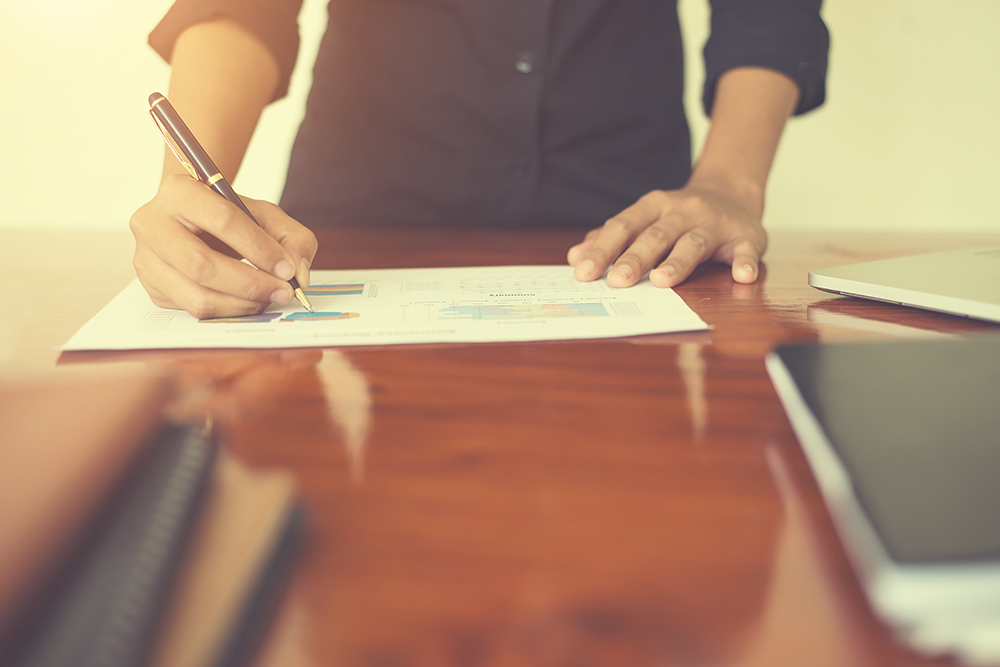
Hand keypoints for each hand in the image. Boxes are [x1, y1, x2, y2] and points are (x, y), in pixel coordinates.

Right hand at [130, 174, 317, 318]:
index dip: (259, 248)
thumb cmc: (230, 216)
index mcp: (179, 191)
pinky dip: (229, 311)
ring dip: (243, 304)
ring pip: (197, 295)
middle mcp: (152, 223)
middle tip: (284, 291)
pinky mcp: (152, 287)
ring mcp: (146, 259)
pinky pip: (193, 310)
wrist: (193, 221)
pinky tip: (248, 302)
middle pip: (203, 265)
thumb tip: (298, 274)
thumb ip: (292, 237)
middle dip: (251, 284)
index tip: (288, 269)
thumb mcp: (264, 215)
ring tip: (270, 298)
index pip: (223, 220)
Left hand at [567, 182, 766, 287]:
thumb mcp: (644, 219)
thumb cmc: (678, 216)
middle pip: (656, 235)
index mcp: (653, 207)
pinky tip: (742, 277)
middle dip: (635, 258)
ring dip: (679, 262)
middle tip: (617, 281)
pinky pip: (746, 248)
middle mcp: (682, 211)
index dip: (603, 249)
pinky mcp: (744, 235)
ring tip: (662, 281)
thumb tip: (575, 257)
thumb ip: (612, 238)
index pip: (623, 226)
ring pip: (694, 242)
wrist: (732, 193)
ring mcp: (714, 222)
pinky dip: (745, 261)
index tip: (583, 272)